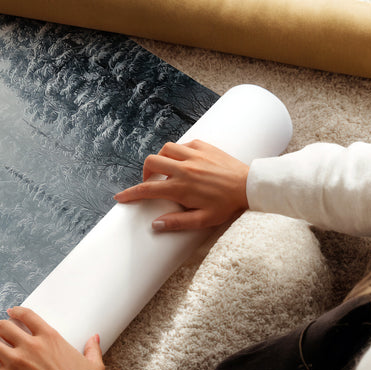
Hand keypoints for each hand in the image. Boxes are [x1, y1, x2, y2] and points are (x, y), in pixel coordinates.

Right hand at [114, 139, 249, 231]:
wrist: (250, 186)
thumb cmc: (227, 205)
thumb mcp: (203, 220)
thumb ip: (177, 223)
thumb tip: (155, 225)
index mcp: (181, 187)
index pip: (147, 189)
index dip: (130, 194)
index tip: (120, 197)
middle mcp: (184, 168)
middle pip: (151, 162)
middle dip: (145, 172)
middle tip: (151, 182)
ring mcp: (194, 155)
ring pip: (165, 149)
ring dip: (161, 159)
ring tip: (167, 170)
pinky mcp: (204, 146)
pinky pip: (183, 144)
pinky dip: (179, 152)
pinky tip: (185, 161)